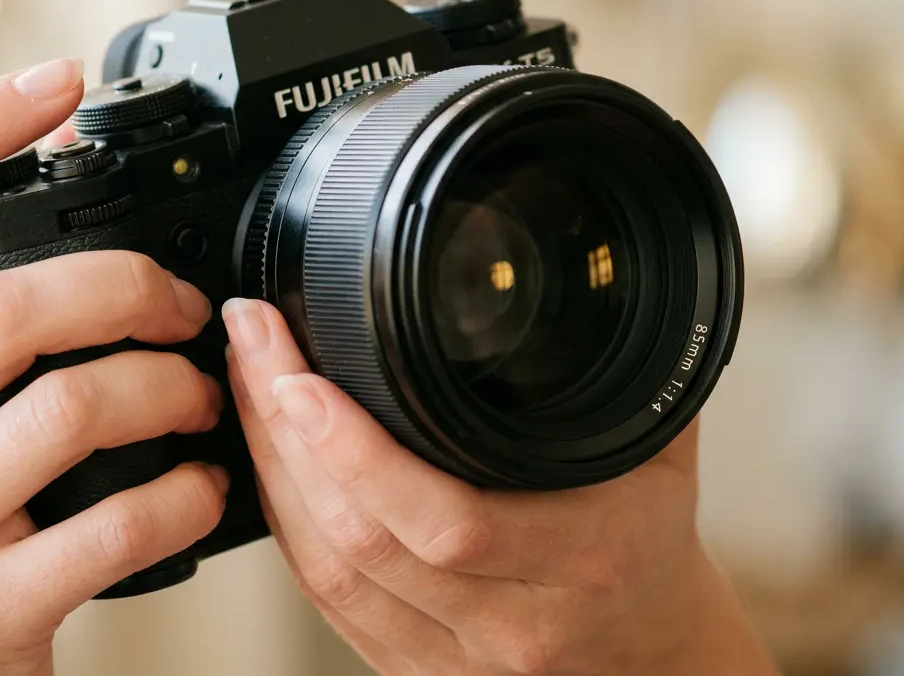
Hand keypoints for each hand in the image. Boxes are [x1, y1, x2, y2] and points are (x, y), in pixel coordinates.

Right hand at [0, 57, 228, 675]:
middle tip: (183, 305)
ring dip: (169, 391)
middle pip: (6, 302)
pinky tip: (204, 489)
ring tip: (203, 400)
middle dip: (125, 285)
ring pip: (68, 407)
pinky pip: (112, 523)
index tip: (55, 84)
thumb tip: (84, 245)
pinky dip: (184, 496)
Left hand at [222, 298, 775, 674]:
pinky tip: (269, 461)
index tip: (298, 374)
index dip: (357, 454)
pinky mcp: (410, 667)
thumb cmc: (649, 542)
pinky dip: (285, 524)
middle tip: (252, 342)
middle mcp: (512, 623)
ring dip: (272, 471)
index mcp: (582, 560)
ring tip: (245, 384)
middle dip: (285, 432)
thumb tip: (585, 267)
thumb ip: (612, 368)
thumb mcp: (657, 448)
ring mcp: (454, 656)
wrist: (650, 654)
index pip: (449, 523)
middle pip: (362, 539)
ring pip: (329, 570)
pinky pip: (326, 599)